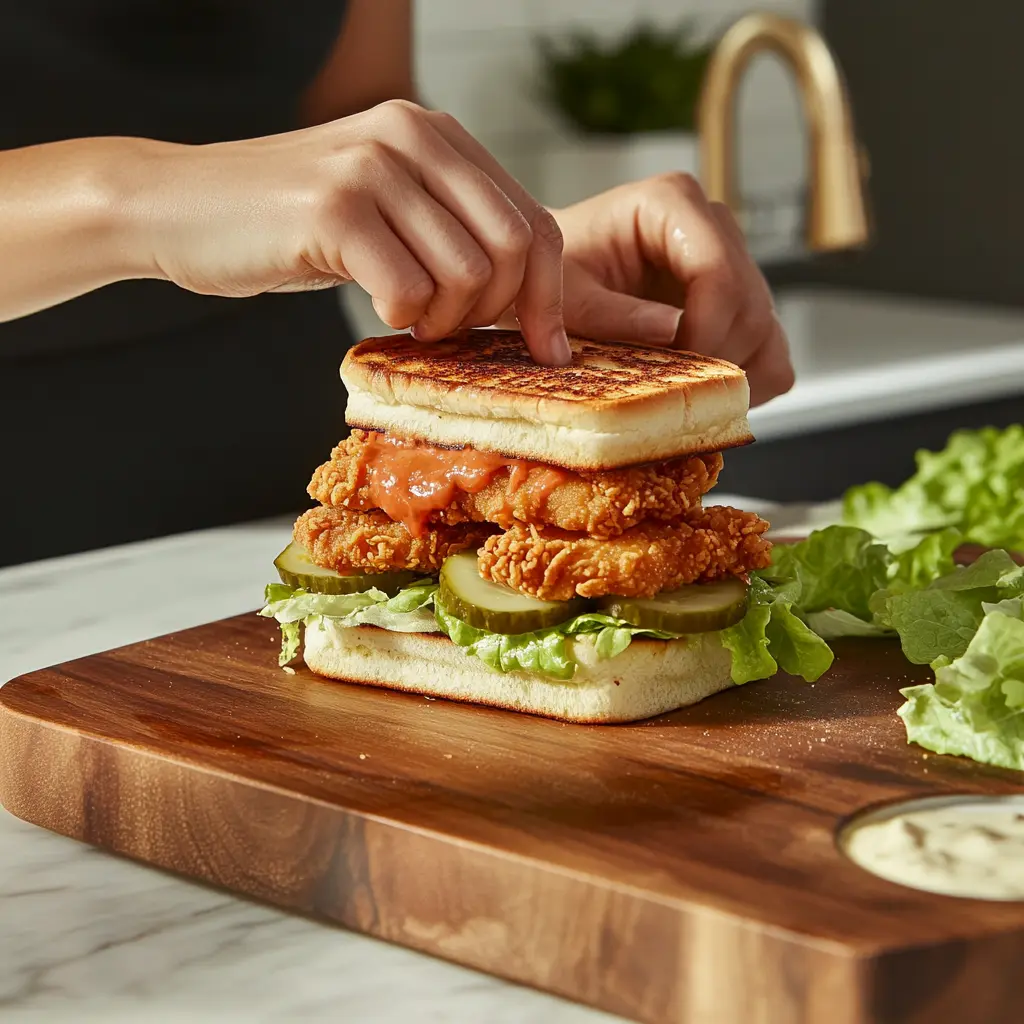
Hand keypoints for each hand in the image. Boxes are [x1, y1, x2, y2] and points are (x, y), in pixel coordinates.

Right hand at [129, 101, 569, 363]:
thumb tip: (536, 305)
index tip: (547, 350)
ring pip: (467, 275)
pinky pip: (409, 292)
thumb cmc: (292, 226)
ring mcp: (372, 166)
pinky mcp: (333, 208)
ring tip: (409, 318)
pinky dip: (403, 319)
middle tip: (451, 330)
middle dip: (498, 313)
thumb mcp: (387, 212)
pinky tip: (379, 312)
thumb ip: (453, 232)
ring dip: (445, 321)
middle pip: (514, 249)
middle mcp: (412, 134)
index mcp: (436, 134)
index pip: (534, 222)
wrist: (180, 206)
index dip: (552, 297)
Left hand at [550, 173, 793, 404]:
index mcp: (671, 203)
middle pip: (750, 305)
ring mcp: (733, 264)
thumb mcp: (566, 297)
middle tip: (667, 392)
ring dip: (729, 375)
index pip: (718, 269)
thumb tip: (676, 331)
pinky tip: (698, 390)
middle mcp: (713, 226)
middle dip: (714, 359)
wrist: (550, 280)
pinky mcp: (739, 304)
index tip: (673, 373)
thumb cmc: (554, 277)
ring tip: (678, 394)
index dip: (704, 330)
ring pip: (765, 332)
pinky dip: (744, 383)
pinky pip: (770, 353)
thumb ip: (615, 315)